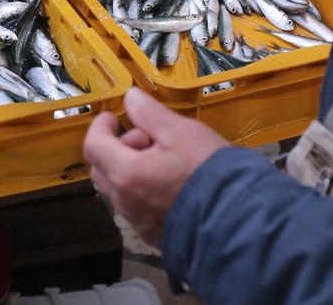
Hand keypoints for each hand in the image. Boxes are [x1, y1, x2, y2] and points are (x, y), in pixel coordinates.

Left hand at [83, 87, 229, 247]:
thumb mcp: (182, 132)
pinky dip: (141, 188)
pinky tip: (170, 182)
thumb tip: (130, 98)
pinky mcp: (153, 235)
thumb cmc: (209, 173)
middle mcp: (125, 202)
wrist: (238, 222)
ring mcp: (138, 222)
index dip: (101, 126)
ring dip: (130, 168)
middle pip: (102, 168)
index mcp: (126, 174)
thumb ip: (150, 114)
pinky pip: (135, 207)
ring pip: (119, 189)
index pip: (94, 146)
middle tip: (148, 137)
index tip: (115, 117)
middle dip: (118, 147)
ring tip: (165, 158)